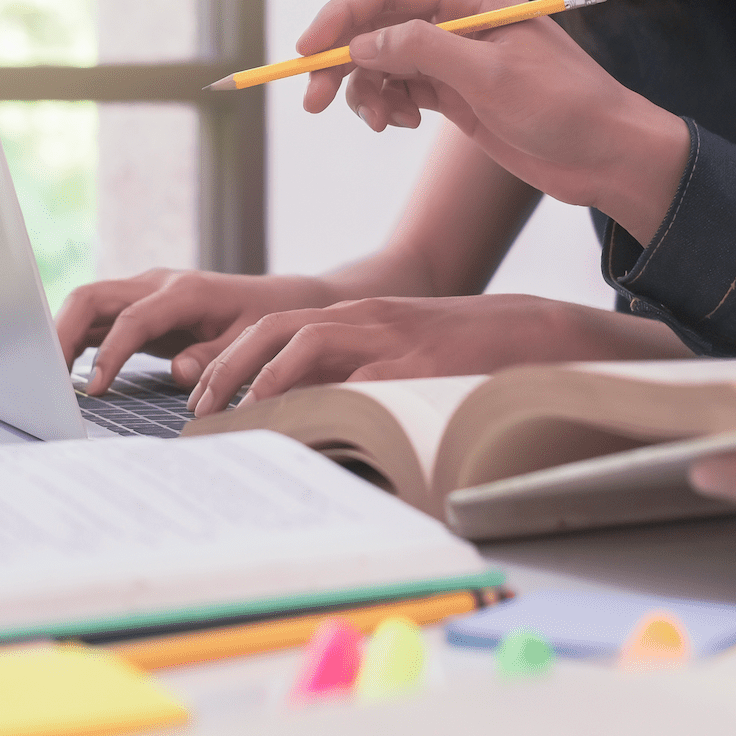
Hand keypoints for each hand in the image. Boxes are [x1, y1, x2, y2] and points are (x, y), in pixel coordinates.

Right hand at [54, 269, 338, 394]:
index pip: (132, 319)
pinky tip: (66, 371)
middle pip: (92, 297)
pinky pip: (97, 318)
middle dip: (61, 332)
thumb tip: (180, 374)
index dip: (110, 353)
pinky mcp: (138, 307)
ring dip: (61, 336)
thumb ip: (216, 357)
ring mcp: (143, 292)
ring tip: (44, 378)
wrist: (278, 300)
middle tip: (44, 378)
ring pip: (87, 304)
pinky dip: (76, 340)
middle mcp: (157, 284)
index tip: (94, 390)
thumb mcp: (253, 341)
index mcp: (185, 291)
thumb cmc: (266, 320)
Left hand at [188, 294, 690, 415]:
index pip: (276, 325)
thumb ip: (359, 373)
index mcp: (358, 316)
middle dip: (227, 362)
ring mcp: (390, 336)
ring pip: (304, 338)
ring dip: (259, 373)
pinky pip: (357, 377)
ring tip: (232, 411)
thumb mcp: (405, 354)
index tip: (201, 392)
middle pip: (274, 324)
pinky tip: (299, 419)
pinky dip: (321, 393)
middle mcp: (366, 317)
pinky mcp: (417, 360)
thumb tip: (306, 419)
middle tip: (197, 404)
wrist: (537, 332)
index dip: (232, 354)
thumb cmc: (469, 352)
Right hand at [296, 0, 688, 240]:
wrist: (607, 156)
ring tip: (383, 125)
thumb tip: (361, 43)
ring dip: (366, 91)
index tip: (308, 52)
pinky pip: (400, 90)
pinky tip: (403, 126)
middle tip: (315, 101)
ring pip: (382, 62)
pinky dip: (388, 107)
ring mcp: (454, 58)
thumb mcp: (492, 77)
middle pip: (375, 25)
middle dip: (341, 60)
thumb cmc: (565, 108)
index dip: (340, 15)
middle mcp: (458, 20)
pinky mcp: (455, 94)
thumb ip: (423, 52)